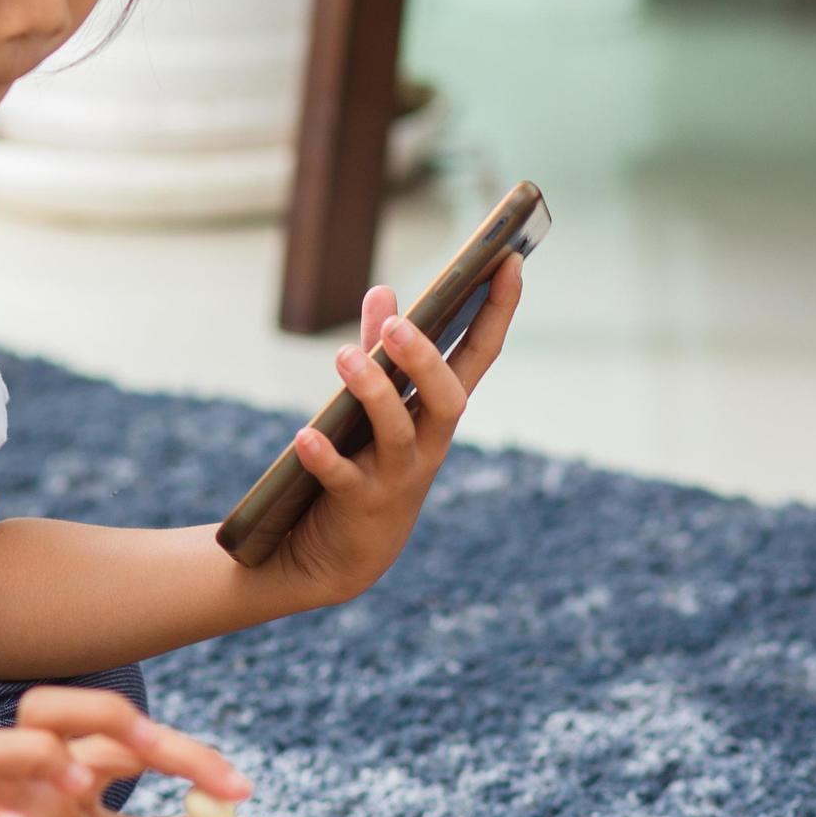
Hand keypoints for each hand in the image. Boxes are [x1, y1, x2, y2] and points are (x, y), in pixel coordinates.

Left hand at [271, 253, 523, 607]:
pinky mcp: (360, 507)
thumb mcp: (374, 406)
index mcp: (437, 411)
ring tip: (344, 358)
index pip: (478, 354)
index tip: (510, 260)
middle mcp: (428, 443)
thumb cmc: (363, 467)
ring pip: (397, 433)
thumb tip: (384, 292)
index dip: (498, 310)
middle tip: (399, 323)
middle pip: (447, 397)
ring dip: (373, 394)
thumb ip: (379, 351)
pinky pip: (344, 478)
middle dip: (426, 359)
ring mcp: (398, 477)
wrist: (337, 556)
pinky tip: (305, 437)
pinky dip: (325, 456)